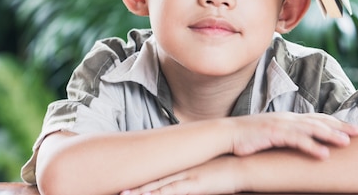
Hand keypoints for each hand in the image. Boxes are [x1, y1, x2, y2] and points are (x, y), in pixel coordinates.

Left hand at [119, 156, 238, 194]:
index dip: (139, 180)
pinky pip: (173, 192)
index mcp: (182, 166)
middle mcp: (180, 170)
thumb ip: (194, 175)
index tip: (123, 184)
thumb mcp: (206, 171)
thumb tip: (187, 180)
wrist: (241, 166)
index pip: (156, 174)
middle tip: (116, 190)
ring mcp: (186, 177)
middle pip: (152, 179)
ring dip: (139, 193)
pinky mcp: (194, 185)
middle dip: (133, 187)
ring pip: (157, 187)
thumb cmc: (226, 170)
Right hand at [228, 112, 357, 159]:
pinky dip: (312, 147)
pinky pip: (296, 141)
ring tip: (347, 142)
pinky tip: (324, 154)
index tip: (352, 127)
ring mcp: (281, 125)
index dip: (336, 122)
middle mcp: (288, 118)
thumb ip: (288, 135)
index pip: (318, 118)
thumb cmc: (249, 137)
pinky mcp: (274, 134)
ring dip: (331, 135)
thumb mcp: (272, 134)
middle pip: (319, 120)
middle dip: (340, 126)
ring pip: (312, 129)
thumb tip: (302, 142)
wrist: (227, 134)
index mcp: (289, 118)